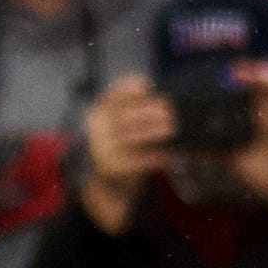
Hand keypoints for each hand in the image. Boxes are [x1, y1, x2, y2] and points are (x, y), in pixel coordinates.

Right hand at [79, 75, 172, 234]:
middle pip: (122, 115)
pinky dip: (152, 157)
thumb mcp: (119, 123)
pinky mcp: (112, 168)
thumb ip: (132, 107)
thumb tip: (152, 89)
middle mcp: (95, 130)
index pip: (111, 96)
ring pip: (129, 137)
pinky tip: (166, 155)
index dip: (128, 88)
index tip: (147, 85)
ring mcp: (102, 149)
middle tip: (170, 111)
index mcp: (97, 114)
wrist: (106, 182)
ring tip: (171, 129)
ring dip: (152, 132)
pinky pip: (135, 161)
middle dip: (147, 111)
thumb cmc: (120, 145)